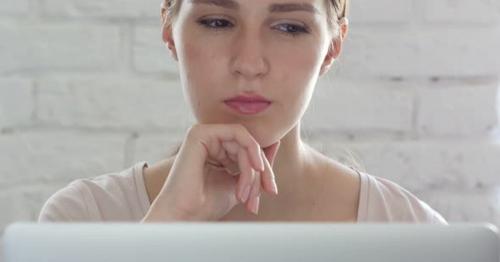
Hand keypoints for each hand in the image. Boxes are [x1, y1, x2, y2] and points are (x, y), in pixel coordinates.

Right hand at [142, 123, 280, 220]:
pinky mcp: (200, 133)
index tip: (271, 191)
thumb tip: (275, 143)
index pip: (249, 151)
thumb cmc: (207, 205)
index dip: (264, 170)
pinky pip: (238, 134)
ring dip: (254, 168)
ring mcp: (203, 134)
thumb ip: (256, 165)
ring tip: (247, 193)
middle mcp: (209, 140)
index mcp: (216, 151)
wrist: (184, 217)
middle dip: (262, 171)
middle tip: (266, 192)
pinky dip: (250, 152)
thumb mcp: (241, 183)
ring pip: (246, 141)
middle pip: (249, 146)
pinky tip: (253, 171)